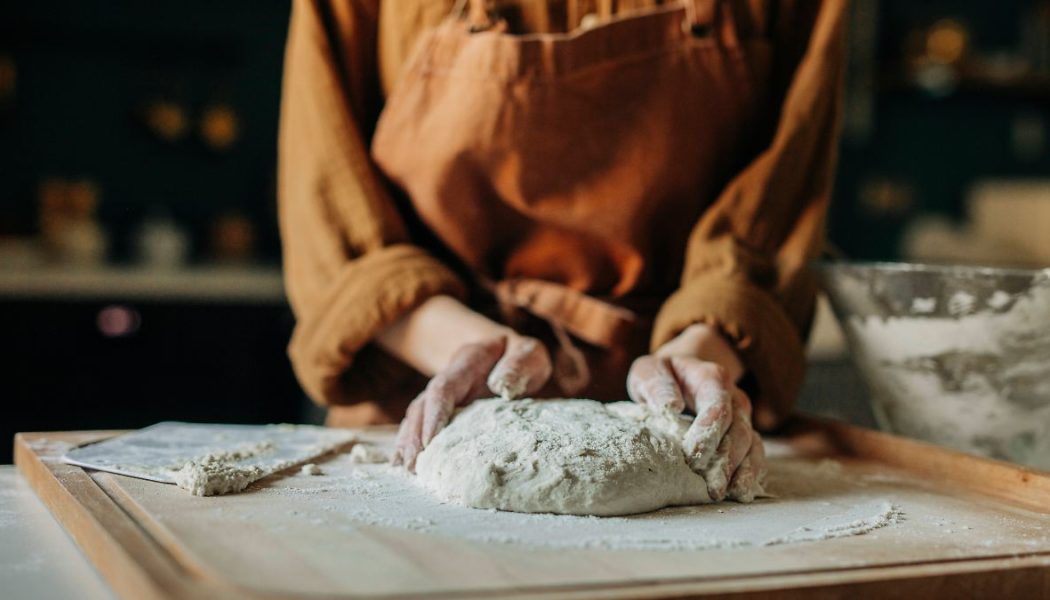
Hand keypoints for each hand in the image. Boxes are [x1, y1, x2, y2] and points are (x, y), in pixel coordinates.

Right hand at [391, 334, 550, 469]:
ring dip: (409, 440)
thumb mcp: (529, 354)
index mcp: (467, 362)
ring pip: (418, 415)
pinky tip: (404, 462)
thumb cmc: (522, 357)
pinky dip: (411, 440)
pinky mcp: (444, 408)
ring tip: (406, 467)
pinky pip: (422, 423)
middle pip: (423, 404)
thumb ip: (519, 365)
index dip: (434, 413)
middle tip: (412, 463)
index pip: (444, 388)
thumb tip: (500, 385)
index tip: (429, 441)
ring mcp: (445, 394)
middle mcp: (449, 377)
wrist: (509, 352)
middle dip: (414, 434)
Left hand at [627, 325, 765, 501]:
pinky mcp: (745, 437)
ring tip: (732, 495)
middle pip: (739, 430)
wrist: (681, 374)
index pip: (718, 406)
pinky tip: (740, 493)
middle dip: (727, 460)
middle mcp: (734, 398)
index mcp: (712, 378)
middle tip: (712, 488)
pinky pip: (756, 456)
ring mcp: (743, 418)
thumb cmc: (663, 375)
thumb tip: (670, 406)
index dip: (709, 432)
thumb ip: (656, 385)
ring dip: (744, 472)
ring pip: (753, 445)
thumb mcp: (650, 370)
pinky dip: (751, 474)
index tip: (693, 456)